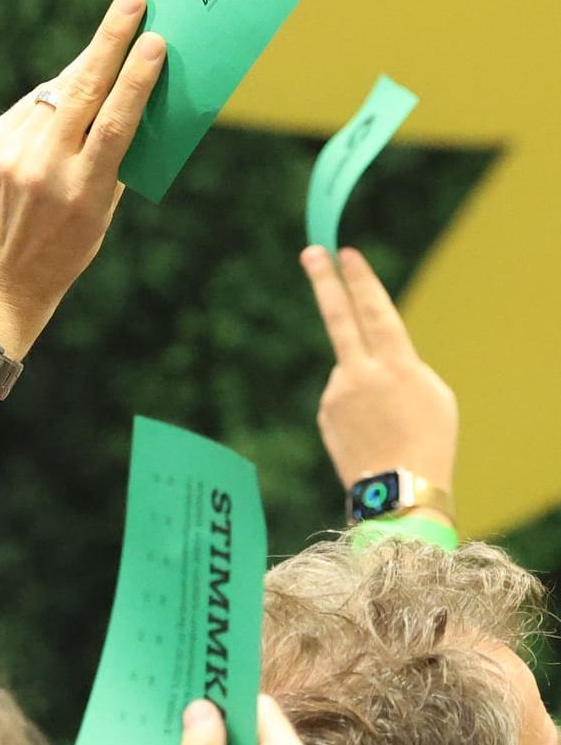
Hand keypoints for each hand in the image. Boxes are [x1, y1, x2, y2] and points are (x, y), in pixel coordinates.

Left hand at [0, 0, 166, 354]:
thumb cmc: (65, 244)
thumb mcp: (102, 214)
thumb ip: (114, 161)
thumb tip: (130, 95)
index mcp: (83, 190)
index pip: (114, 122)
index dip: (136, 79)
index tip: (155, 40)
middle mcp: (44, 168)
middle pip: (82, 91)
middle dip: (110, 39)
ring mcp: (12, 156)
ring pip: (56, 94)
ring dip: (85, 65)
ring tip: (111, 38)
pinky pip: (30, 108)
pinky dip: (53, 97)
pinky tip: (70, 91)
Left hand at [301, 246, 456, 507]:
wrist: (400, 492)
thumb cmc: (430, 440)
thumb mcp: (433, 393)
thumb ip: (400, 365)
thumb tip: (368, 357)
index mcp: (396, 365)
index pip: (375, 311)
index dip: (360, 280)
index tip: (346, 252)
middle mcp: (360, 374)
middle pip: (338, 318)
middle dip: (325, 281)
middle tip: (311, 252)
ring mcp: (336, 394)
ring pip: (351, 372)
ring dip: (368, 388)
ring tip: (389, 424)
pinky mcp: (324, 413)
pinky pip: (343, 399)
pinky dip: (357, 409)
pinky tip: (372, 434)